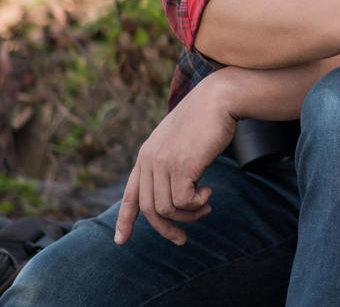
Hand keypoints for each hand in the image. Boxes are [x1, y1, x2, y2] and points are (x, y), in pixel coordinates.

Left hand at [114, 73, 237, 245]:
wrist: (218, 99)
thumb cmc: (206, 118)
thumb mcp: (179, 140)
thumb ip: (170, 160)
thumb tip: (176, 193)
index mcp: (146, 155)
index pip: (131, 194)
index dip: (125, 219)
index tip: (120, 240)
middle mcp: (150, 160)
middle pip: (150, 209)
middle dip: (166, 229)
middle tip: (181, 239)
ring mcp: (164, 163)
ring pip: (168, 209)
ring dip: (189, 215)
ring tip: (206, 206)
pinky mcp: (182, 166)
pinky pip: (183, 202)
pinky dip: (197, 204)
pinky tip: (208, 193)